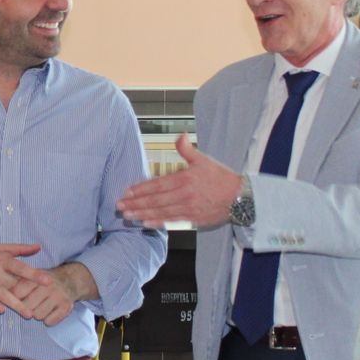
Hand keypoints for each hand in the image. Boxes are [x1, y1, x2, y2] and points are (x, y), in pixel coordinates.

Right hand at [0, 243, 51, 316]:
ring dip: (16, 305)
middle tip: (42, 305)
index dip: (34, 275)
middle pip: (13, 284)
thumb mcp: (0, 248)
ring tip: (29, 314)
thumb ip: (20, 249)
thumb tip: (39, 247)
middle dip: (27, 295)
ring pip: (2, 294)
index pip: (20, 267)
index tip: (47, 281)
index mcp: (1, 259)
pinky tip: (1, 310)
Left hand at [9, 263, 92, 325]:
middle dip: (26, 309)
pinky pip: (49, 321)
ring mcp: (58, 296)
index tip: (15, 300)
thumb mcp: (31, 277)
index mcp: (36, 278)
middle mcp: (48, 286)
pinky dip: (47, 320)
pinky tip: (49, 312)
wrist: (68, 280)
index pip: (17, 293)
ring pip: (38, 315)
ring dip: (37, 315)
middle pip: (27, 307)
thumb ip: (17, 284)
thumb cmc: (43, 282)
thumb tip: (2, 295)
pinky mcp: (66, 306)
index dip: (14, 299)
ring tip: (40, 307)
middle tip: (30, 305)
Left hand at [116, 135, 240, 227]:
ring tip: (127, 215)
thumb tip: (180, 135)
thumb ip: (187, 149)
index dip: (140, 188)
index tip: (126, 192)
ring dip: (142, 213)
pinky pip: (171, 221)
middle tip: (119, 206)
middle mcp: (184, 195)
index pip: (157, 184)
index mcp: (184, 179)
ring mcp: (188, 208)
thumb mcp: (204, 160)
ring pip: (160, 212)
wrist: (240, 197)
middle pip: (155, 199)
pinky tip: (145, 223)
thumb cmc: (220, 178)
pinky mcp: (193, 219)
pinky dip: (157, 223)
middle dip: (136, 203)